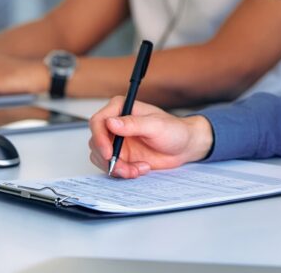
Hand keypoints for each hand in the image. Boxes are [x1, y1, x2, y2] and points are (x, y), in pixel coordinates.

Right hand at [88, 97, 212, 178]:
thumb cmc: (174, 130)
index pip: (98, 121)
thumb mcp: (156, 126)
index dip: (99, 138)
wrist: (185, 147)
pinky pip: (112, 167)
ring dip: (118, 168)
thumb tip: (111, 122)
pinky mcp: (122, 155)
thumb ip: (133, 124)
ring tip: (137, 169)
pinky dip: (124, 172)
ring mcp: (117, 141)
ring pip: (101, 157)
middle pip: (96, 142)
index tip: (108, 153)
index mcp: (121, 108)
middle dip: (109, 158)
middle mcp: (116, 124)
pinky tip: (141, 168)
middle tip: (124, 168)